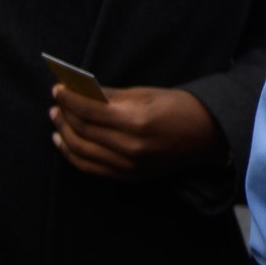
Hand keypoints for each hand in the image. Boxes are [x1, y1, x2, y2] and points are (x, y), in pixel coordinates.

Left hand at [50, 85, 223, 179]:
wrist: (208, 136)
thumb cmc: (180, 107)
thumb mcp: (147, 94)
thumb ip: (111, 95)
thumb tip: (80, 90)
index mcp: (137, 122)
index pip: (89, 111)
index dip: (69, 98)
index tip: (58, 88)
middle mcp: (129, 148)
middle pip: (82, 131)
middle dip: (64, 114)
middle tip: (56, 101)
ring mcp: (128, 166)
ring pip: (81, 151)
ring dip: (63, 133)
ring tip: (57, 118)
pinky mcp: (127, 176)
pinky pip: (89, 167)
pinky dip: (72, 154)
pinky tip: (63, 141)